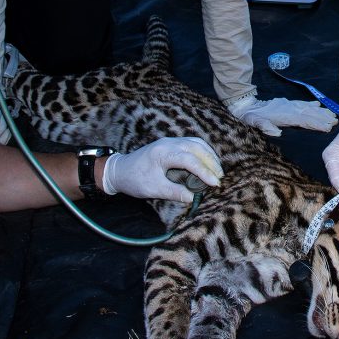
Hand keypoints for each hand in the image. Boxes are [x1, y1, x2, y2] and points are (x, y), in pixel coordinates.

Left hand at [101, 137, 222, 202]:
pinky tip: (206, 162)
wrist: (119, 170)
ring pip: (195, 143)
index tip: (215, 183)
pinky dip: (202, 152)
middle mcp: (168, 143)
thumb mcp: (153, 189)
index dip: (204, 172)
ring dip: (208, 155)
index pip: (190, 160)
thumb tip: (192, 197)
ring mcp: (169, 141)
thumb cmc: (134, 180)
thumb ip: (174, 192)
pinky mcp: (170, 144)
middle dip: (211, 162)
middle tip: (220, 177)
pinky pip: (191, 143)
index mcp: (163, 153)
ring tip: (216, 170)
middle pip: (196, 147)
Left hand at [226, 92, 337, 136]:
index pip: (304, 120)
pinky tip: (319, 105)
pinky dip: (312, 105)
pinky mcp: (288, 103)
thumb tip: (276, 132)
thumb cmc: (252, 117)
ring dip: (321, 111)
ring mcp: (289, 105)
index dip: (316, 123)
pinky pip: (302, 104)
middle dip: (323, 117)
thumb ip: (265, 127)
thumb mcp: (255, 123)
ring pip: (308, 108)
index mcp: (284, 115)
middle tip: (336, 122)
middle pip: (310, 113)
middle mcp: (289, 108)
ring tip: (332, 115)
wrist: (247, 105)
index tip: (328, 127)